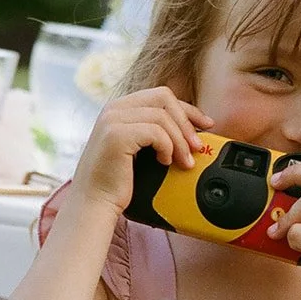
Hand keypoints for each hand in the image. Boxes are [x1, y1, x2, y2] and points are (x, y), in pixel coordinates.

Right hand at [72, 86, 211, 213]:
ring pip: (163, 117)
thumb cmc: (117, 181)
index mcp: (119, 108)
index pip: (161, 96)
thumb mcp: (139, 149)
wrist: (95, 203)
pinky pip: (156, 132)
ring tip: (183, 161)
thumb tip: (193, 129)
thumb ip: (155, 133)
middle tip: (198, 147)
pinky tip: (164, 162)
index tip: (206, 125)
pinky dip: (167, 147)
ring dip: (180, 140)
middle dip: (187, 121)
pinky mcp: (116, 135)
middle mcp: (113, 109)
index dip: (187, 109)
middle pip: (164, 98)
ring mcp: (112, 120)